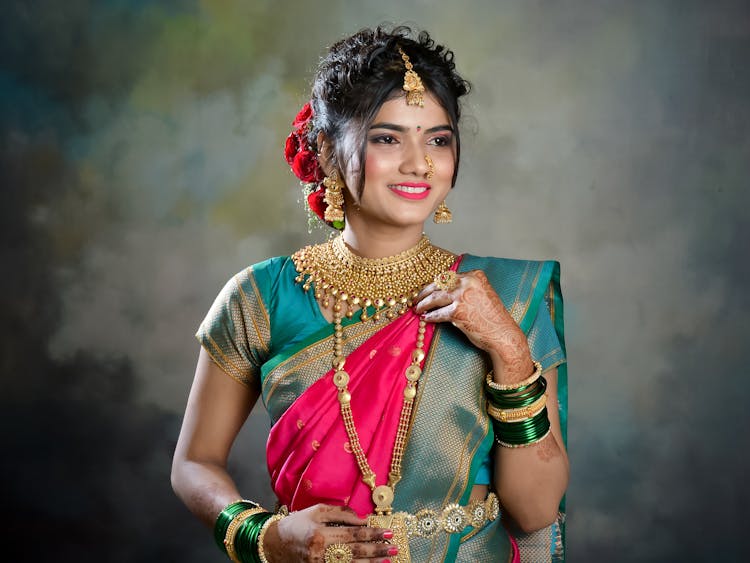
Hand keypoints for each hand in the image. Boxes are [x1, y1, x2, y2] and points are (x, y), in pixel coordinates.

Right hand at [262, 504, 395, 562]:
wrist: (274, 544)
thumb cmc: (297, 524)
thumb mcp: (317, 511)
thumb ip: (340, 513)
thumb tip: (362, 519)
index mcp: (320, 535)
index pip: (353, 534)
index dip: (371, 534)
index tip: (387, 532)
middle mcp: (321, 554)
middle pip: (355, 552)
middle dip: (376, 550)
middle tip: (393, 547)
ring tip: (387, 559)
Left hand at [415, 270, 532, 381]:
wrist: (503, 334)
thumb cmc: (493, 317)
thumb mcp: (483, 294)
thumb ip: (467, 289)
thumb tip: (443, 292)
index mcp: (475, 275)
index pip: (448, 277)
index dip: (435, 284)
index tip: (427, 290)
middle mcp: (468, 282)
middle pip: (439, 284)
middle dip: (425, 292)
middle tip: (416, 299)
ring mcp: (462, 296)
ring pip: (435, 297)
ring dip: (423, 304)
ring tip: (417, 309)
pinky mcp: (458, 311)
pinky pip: (438, 313)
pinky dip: (430, 316)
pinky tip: (426, 319)